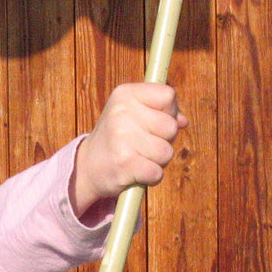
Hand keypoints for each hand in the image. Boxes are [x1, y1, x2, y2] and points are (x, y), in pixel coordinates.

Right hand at [70, 82, 187, 216]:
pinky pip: (157, 172)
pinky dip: (151, 177)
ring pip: (167, 152)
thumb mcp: (132, 114)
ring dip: (158, 161)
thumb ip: (161, 112)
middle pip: (171, 127)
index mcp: (125, 94)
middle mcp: (121, 112)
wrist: (88, 166)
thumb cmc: (117, 139)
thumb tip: (183, 121)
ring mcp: (122, 138)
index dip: (169, 112)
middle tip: (143, 145)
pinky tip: (137, 172)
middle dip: (164, 140)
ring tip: (139, 158)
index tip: (153, 122)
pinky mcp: (124, 163)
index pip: (168, 95)